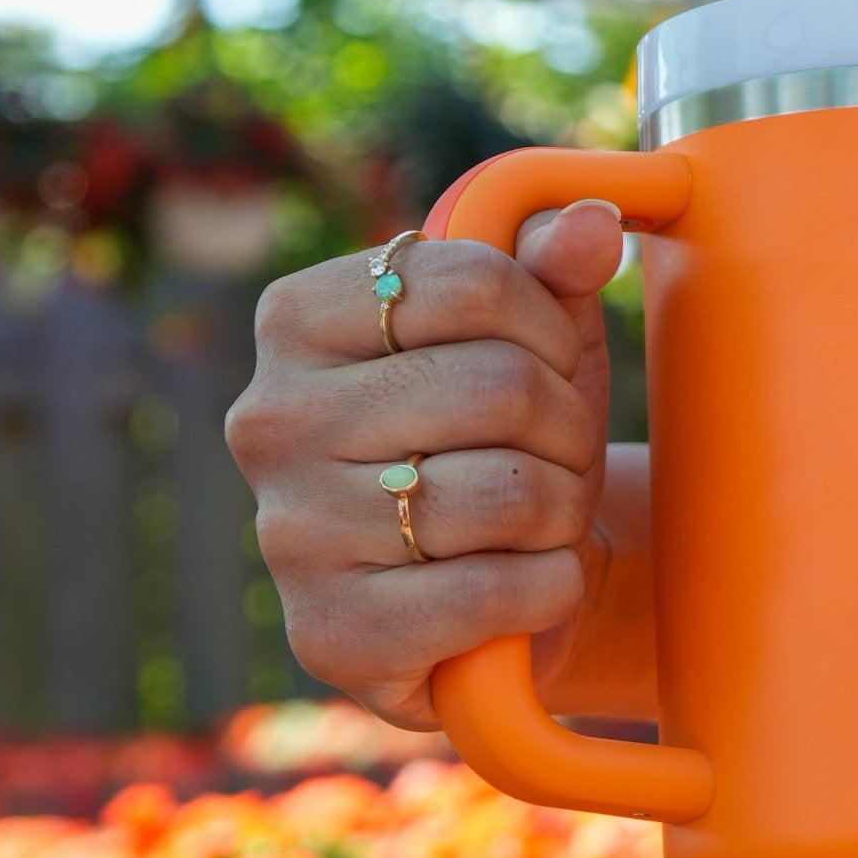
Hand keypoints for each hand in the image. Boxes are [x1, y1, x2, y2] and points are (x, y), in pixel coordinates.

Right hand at [226, 202, 623, 728]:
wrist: (493, 601)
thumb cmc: (506, 450)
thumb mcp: (533, 345)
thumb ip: (551, 270)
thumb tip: (589, 222)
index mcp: (297, 320)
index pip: (474, 281)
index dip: (551, 329)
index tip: (551, 364)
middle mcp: (268, 420)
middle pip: (500, 387)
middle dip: (565, 430)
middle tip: (556, 458)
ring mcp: (290, 534)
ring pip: (508, 494)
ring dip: (562, 514)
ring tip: (541, 523)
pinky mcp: (332, 635)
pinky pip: (496, 592)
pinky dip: (550, 589)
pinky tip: (529, 586)